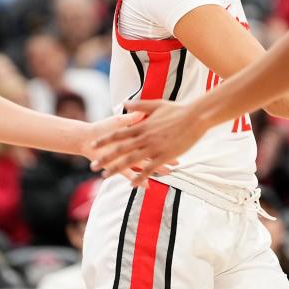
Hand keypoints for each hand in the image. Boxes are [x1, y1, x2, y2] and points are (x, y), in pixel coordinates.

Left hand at [88, 100, 202, 185]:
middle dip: (105, 158)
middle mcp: (145, 137)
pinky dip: (139, 177)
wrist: (195, 117)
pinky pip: (149, 169)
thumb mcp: (156, 104)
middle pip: (120, 150)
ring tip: (105, 176)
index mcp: (142, 125)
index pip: (118, 134)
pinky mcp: (164, 156)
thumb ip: (139, 106)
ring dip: (117, 169)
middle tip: (93, 166)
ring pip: (131, 161)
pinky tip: (131, 184)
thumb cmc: (177, 109)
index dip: (105, 140)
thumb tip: (124, 104)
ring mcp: (154, 147)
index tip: (93, 145)